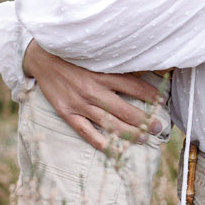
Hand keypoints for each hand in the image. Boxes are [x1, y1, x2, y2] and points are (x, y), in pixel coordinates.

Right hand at [22, 39, 162, 149]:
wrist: (41, 57)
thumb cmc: (72, 55)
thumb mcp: (95, 55)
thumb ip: (114, 64)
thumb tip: (140, 68)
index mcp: (102, 73)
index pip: (134, 86)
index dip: (151, 95)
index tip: (163, 101)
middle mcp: (93, 90)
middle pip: (125, 109)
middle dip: (144, 120)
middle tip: (158, 127)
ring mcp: (80, 104)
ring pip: (109, 124)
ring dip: (129, 133)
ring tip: (144, 139)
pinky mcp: (67, 113)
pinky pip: (86, 132)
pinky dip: (100, 143)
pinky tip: (114, 150)